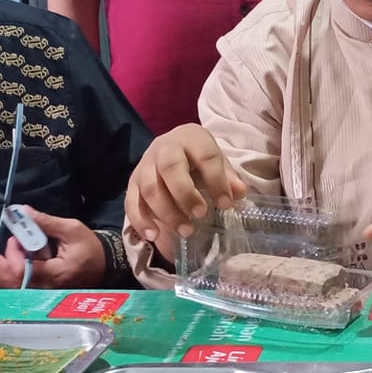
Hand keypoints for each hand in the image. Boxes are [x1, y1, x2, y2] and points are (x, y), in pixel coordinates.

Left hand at [0, 208, 106, 288]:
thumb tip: (21, 211)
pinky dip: (12, 269)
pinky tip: (12, 256)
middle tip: (7, 244)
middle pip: (11, 284)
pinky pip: (19, 284)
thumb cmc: (90, 246)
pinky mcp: (41, 290)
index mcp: (55, 274)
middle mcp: (46, 288)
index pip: (20, 274)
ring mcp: (43, 292)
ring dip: (7, 264)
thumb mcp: (71, 229)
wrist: (106, 264)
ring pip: (13, 285)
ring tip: (17, 244)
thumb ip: (45, 222)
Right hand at [126, 123, 247, 245]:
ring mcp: (145, 165)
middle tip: (200, 215)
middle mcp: (164, 148)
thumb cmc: (198, 158)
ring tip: (185, 231)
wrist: (171, 148)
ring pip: (150, 188)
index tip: (226, 204)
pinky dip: (141, 220)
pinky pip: (131, 202)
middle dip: (185, 194)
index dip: (216, 180)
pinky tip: (154, 235)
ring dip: (167, 212)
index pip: (205, 156)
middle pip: (170, 168)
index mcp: (191, 137)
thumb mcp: (215, 160)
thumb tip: (240, 193)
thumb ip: (228, 176)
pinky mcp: (132, 183)